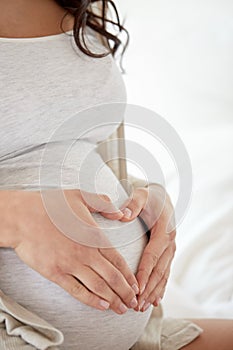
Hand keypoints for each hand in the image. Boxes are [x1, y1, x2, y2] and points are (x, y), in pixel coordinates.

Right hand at [2, 190, 138, 313]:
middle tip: (134, 303)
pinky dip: (91, 300)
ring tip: (121, 309)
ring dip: (112, 300)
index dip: (129, 275)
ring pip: (98, 287)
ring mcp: (70, 265)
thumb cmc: (50, 206)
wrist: (22, 217)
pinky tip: (101, 306)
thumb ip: (103, 204)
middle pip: (112, 277)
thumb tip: (121, 213)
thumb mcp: (80, 196)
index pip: (117, 260)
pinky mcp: (55, 273)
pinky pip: (76, 291)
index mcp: (93, 235)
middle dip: (125, 292)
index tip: (136, 285)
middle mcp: (85, 253)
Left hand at [119, 185, 175, 310]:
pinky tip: (155, 301)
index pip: (152, 256)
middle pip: (158, 271)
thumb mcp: (141, 196)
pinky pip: (165, 273)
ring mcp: (171, 250)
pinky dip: (160, 288)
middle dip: (148, 289)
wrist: (162, 198)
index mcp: (164, 231)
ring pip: (163, 275)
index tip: (136, 289)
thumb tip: (124, 215)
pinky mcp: (168, 254)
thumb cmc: (149, 198)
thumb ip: (133, 204)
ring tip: (142, 307)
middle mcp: (170, 243)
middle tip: (136, 305)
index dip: (144, 273)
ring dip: (153, 292)